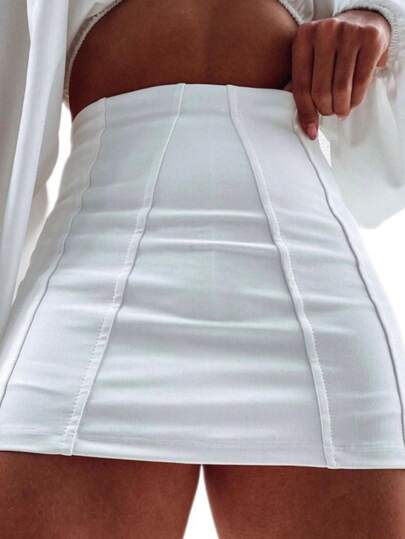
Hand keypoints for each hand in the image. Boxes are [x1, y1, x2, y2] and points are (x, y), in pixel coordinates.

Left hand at [283, 9, 390, 139]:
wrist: (363, 21)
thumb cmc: (332, 47)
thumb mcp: (311, 57)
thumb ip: (300, 82)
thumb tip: (299, 120)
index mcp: (303, 37)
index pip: (300, 86)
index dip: (306, 112)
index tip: (311, 130)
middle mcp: (324, 31)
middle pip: (320, 90)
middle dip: (326, 109)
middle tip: (330, 112)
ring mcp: (348, 32)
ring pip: (341, 89)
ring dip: (342, 107)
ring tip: (342, 109)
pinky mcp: (370, 39)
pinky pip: (361, 82)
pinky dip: (357, 97)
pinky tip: (354, 99)